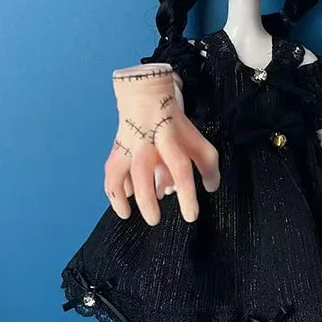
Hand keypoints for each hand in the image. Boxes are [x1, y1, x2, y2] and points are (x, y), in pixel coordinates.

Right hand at [104, 63, 219, 225]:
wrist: (146, 100)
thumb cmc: (174, 126)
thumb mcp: (197, 141)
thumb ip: (207, 165)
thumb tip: (210, 188)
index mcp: (170, 142)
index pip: (181, 170)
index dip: (186, 195)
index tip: (190, 216)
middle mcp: (146, 146)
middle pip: (143, 174)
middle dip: (147, 201)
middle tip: (155, 220)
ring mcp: (128, 148)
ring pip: (118, 173)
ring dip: (121, 197)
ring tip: (128, 215)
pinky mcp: (117, 152)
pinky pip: (111, 173)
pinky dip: (114, 190)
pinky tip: (124, 202)